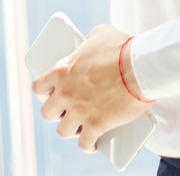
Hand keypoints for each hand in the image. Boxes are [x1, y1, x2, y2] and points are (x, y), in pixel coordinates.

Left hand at [31, 24, 152, 152]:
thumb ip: (88, 41)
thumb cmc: (123, 48)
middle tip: (66, 110)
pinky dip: (88, 145)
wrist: (141, 67)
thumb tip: (87, 44)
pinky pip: (85, 143)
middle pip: (48, 113)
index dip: (43, 93)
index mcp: (62, 71)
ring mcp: (80, 111)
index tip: (49, 95)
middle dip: (56, 113)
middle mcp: (66, 93)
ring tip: (78, 127)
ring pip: (63, 130)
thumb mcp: (101, 34)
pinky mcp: (96, 124)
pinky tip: (91, 143)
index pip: (38, 87)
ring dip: (70, 130)